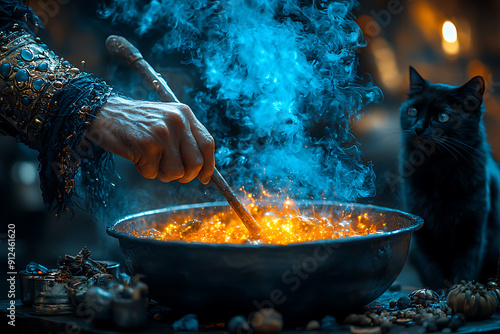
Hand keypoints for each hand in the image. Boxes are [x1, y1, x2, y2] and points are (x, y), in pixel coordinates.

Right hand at [86, 96, 214, 183]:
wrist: (102, 114)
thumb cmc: (136, 123)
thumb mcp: (166, 121)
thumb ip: (184, 139)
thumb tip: (203, 169)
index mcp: (184, 113)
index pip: (208, 143)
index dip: (209, 165)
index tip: (204, 178)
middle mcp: (177, 120)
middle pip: (196, 163)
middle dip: (185, 175)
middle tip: (170, 173)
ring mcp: (162, 132)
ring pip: (176, 172)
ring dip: (162, 174)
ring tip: (150, 160)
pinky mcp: (146, 144)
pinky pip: (153, 173)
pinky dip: (145, 171)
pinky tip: (136, 156)